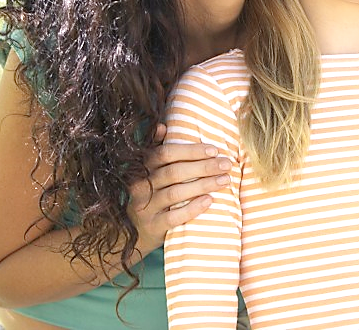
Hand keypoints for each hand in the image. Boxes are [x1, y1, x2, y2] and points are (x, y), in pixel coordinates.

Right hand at [127, 122, 229, 252]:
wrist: (132, 232)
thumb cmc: (150, 194)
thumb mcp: (149, 172)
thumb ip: (156, 149)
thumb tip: (162, 126)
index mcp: (142, 168)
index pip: (165, 153)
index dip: (190, 150)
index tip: (214, 150)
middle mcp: (140, 186)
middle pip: (173, 172)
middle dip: (203, 167)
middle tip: (227, 164)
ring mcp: (144, 208)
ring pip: (175, 193)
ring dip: (203, 185)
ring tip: (225, 180)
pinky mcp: (152, 227)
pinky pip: (173, 217)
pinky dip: (192, 208)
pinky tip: (209, 201)